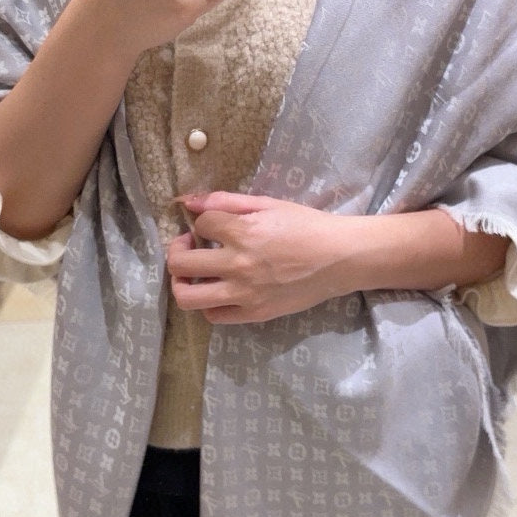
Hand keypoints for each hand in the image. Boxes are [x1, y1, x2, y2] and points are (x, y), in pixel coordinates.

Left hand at [167, 192, 351, 324]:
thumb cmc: (307, 226)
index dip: (203, 222)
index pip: (200, 225)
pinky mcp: (254, 314)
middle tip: (189, 247)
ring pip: (187, 297)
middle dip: (177, 250)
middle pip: (180, 263)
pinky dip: (208, 304)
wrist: (340, 258)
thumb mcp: (268, 204)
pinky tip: (217, 291)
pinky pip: (214, 316)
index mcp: (242, 232)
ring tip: (192, 274)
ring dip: (181, 283)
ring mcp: (244, 294)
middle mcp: (238, 265)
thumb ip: (226, 201)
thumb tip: (189, 201)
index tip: (213, 225)